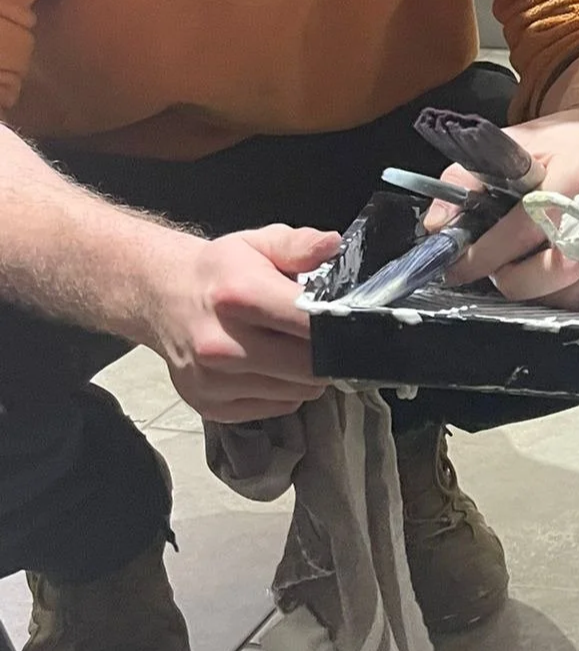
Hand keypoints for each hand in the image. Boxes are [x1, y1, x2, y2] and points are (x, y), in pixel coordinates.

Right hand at [140, 224, 338, 424]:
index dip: (337, 324)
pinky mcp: (210, 406)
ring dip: (307, 374)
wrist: (162, 295)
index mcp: (238, 296)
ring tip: (292, 347)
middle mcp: (221, 345)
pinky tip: (272, 366)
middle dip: (326, 353)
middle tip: (320, 335)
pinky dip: (286, 391)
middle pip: (309, 367)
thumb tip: (333, 244)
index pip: (310, 325)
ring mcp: (213, 381)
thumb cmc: (221, 270)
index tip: (345, 318)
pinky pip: (277, 408)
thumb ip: (300, 245)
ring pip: (297, 392)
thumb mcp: (260, 242)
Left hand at [425, 109, 578, 311]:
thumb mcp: (512, 144)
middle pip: (557, 269)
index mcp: (578, 171)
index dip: (487, 253)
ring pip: (577, 292)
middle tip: (495, 269)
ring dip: (539, 295)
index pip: (527, 226)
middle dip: (513, 279)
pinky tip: (553, 288)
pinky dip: (573, 304)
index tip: (459, 266)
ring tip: (521, 273)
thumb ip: (466, 179)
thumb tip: (437, 227)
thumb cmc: (562, 144)